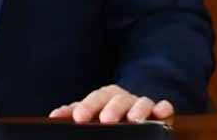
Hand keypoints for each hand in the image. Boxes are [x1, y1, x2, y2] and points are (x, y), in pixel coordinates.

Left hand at [49, 85, 173, 123]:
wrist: (133, 104)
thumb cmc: (107, 110)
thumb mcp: (91, 109)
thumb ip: (74, 111)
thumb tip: (54, 116)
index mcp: (105, 96)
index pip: (94, 99)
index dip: (86, 107)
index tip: (78, 118)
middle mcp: (123, 97)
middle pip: (116, 100)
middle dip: (111, 109)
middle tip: (106, 120)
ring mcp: (141, 103)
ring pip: (140, 102)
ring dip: (138, 109)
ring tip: (134, 120)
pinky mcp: (159, 110)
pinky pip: (163, 106)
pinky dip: (163, 107)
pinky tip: (162, 111)